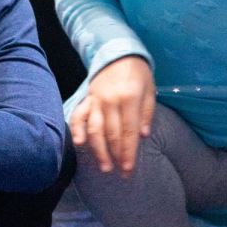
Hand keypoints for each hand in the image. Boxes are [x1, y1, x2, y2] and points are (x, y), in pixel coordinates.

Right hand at [69, 55, 153, 174]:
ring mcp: (96, 100)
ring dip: (99, 150)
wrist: (117, 52)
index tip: (129, 169)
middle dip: (117, 156)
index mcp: (129, 98)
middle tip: (121, 174)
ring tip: (104, 166)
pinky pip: (78, 115)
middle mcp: (110, 101)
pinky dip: (77, 129)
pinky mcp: (87, 98)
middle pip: (112, 134)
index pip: (129, 132)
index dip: (129, 152)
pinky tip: (79, 143)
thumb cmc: (138, 73)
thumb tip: (143, 136)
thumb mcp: (150, 90)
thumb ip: (147, 113)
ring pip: (95, 129)